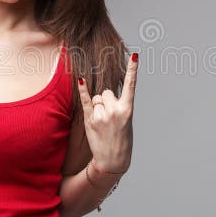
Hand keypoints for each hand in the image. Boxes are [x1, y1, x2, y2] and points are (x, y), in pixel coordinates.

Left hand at [77, 53, 138, 173]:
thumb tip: (105, 93)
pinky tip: (81, 80)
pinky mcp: (90, 120)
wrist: (112, 161)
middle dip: (107, 100)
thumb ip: (118, 106)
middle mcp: (114, 110)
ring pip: (97, 98)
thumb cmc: (121, 140)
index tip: (135, 55)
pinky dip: (82, 90)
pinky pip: (85, 101)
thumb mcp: (126, 122)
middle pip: (107, 92)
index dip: (133, 69)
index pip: (131, 85)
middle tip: (110, 117)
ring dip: (98, 106)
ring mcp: (101, 115)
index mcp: (127, 110)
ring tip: (102, 122)